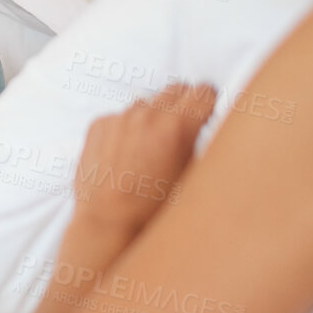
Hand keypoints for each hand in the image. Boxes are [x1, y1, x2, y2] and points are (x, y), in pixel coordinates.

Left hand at [71, 81, 217, 239]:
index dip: (209, 103)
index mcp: (178, 126)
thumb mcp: (195, 177)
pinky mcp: (99, 124)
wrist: (109, 223)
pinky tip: (127, 154)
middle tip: (184, 130)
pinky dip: (127, 127)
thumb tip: (213, 125)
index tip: (209, 112)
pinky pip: (121, 115)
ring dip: (154, 116)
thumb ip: (206, 144)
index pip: (204, 91)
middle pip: (176, 89)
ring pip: (148, 102)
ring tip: (153, 147)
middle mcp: (147, 114)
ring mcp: (119, 117)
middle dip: (184, 105)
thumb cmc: (158, 207)